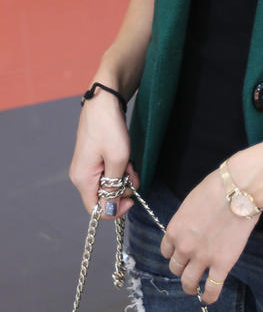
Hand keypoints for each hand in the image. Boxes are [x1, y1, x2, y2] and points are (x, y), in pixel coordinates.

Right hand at [69, 88, 139, 218]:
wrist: (104, 102)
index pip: (96, 210)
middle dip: (122, 189)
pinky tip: (126, 157)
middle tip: (132, 172)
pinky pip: (109, 173)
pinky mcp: (94, 159)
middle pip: (104, 197)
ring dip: (123, 177)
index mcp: (83, 179)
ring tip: (129, 161)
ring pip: (109, 184)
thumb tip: (111, 208)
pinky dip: (120, 168)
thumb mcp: (118, 159)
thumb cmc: (109, 128)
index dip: (115, 209)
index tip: (131, 200)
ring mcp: (88, 167)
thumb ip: (114, 187)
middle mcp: (81, 176)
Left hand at [160, 166, 258, 303]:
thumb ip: (187, 221)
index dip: (174, 253)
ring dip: (190, 286)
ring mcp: (203, 258)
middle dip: (182, 268)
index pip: (166, 251)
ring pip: (188, 282)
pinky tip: (208, 298)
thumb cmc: (216, 188)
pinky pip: (212, 289)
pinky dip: (208, 297)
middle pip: (175, 268)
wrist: (238, 190)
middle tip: (191, 267)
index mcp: (175, 230)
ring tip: (195, 287)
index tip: (181, 254)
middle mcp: (184, 247)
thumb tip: (192, 228)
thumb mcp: (191, 203)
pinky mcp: (222, 264)